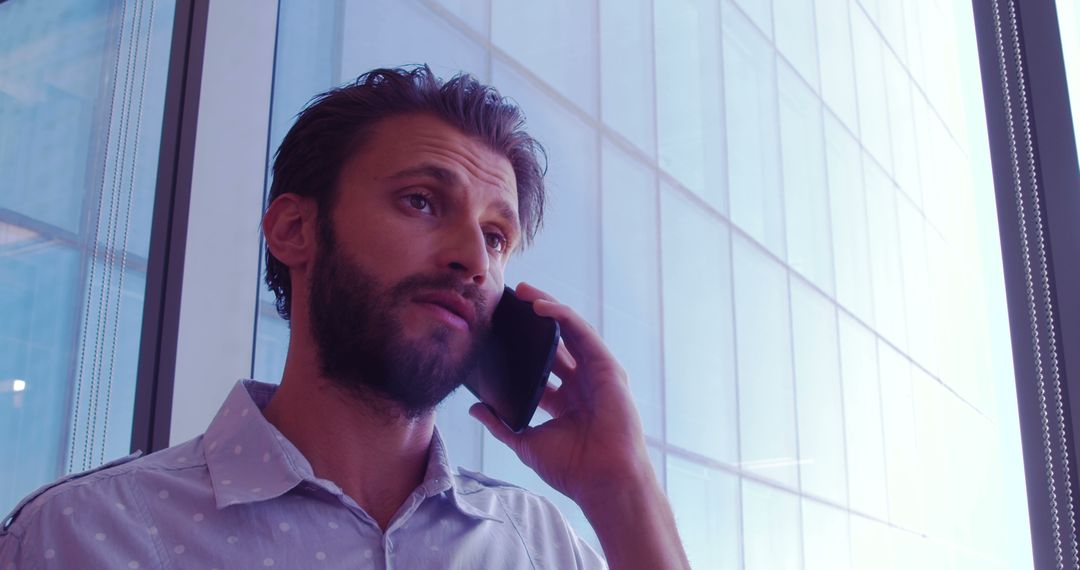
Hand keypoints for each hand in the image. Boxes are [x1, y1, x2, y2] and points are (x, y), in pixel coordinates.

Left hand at [468, 282, 652, 504]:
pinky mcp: (608, 368)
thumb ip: (500, 424)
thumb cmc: (572, 468)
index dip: (522, 347)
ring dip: (548, 308)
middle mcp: (582, 384)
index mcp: (565, 401)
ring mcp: (597, 375)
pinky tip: (541, 306)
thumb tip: (474, 408)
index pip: (542, 366)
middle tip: (510, 301)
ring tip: (523, 292)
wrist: (603, 481)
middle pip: (556, 343)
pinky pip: (583, 334)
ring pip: (571, 331)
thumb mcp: (525, 442)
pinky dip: (563, 316)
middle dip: (534, 321)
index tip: (500, 331)